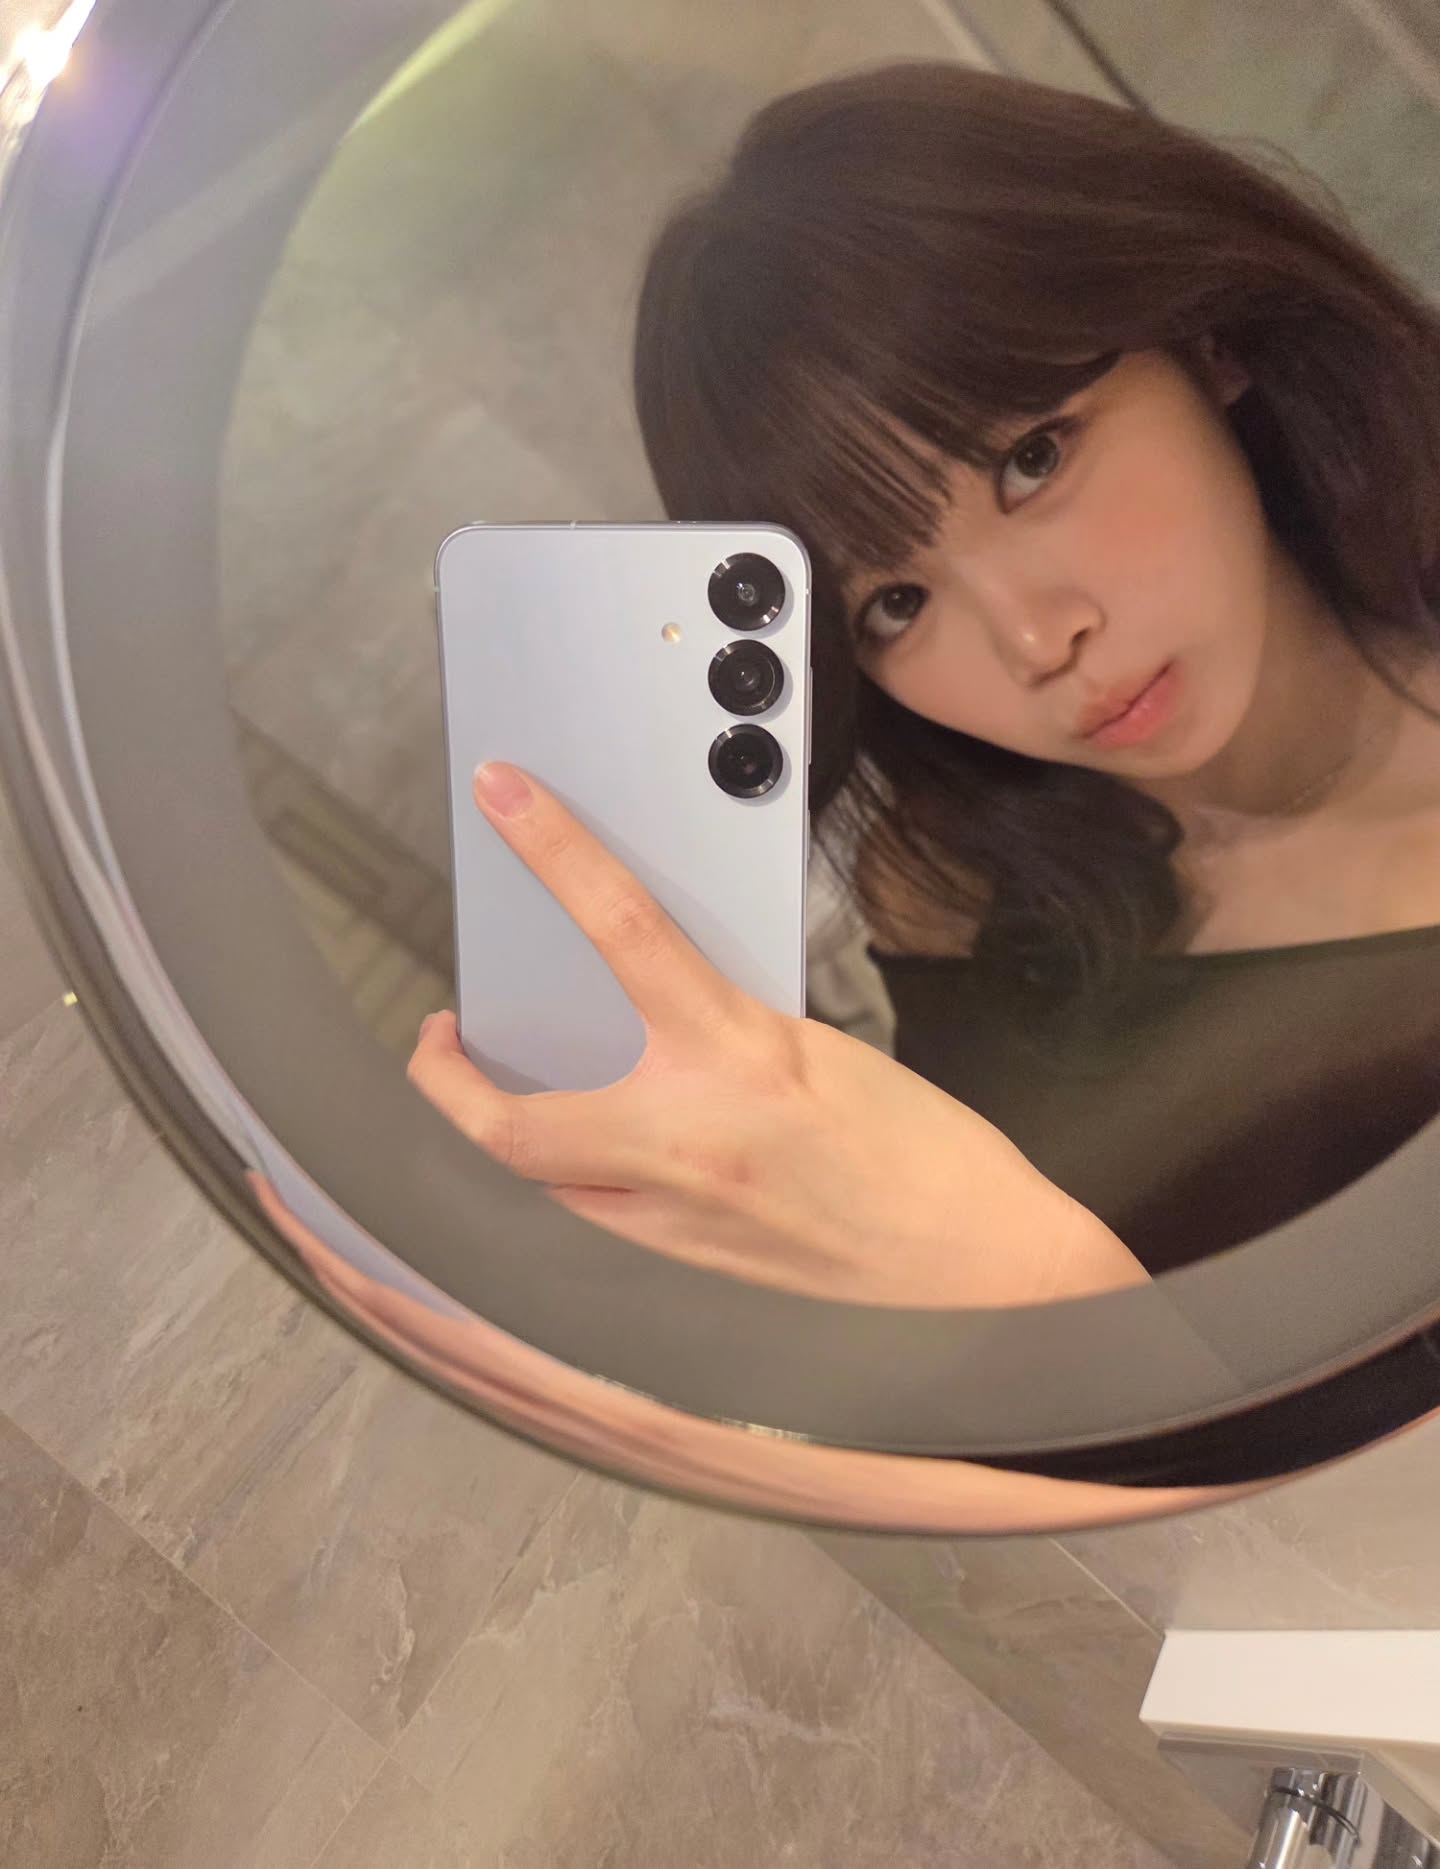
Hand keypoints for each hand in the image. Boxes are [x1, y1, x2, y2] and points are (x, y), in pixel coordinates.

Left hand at [408, 762, 1147, 1307]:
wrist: (983, 1279)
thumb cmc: (930, 1164)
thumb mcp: (826, 1055)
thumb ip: (731, 1033)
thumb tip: (668, 1018)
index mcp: (737, 1061)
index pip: (623, 929)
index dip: (554, 852)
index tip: (503, 798)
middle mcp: (685, 1149)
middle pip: (504, 1124)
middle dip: (445, 1083)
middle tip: (440, 1042)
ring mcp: (672, 1229)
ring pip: (527, 1191)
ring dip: (494, 1145)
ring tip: (496, 1105)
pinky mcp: (683, 1282)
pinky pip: (584, 1235)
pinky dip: (561, 1196)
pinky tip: (578, 1173)